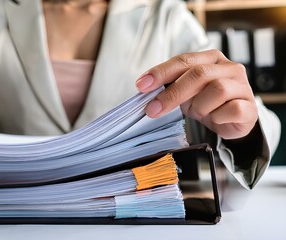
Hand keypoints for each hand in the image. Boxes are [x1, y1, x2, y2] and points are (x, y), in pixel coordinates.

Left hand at [136, 49, 257, 139]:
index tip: (141, 85)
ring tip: (199, 112)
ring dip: (200, 106)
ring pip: (216, 90)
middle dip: (172, 93)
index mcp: (210, 59)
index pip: (183, 60)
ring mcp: (242, 86)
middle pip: (198, 74)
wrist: (233, 120)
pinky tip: (215, 119)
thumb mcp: (185, 92)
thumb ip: (169, 86)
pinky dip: (217, 117)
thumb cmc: (206, 101)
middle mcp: (228, 68)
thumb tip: (145, 91)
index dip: (161, 72)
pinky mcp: (250, 106)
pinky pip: (231, 109)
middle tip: (153, 109)